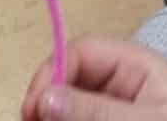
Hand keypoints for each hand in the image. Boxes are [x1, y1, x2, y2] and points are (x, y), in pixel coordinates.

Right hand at [21, 38, 166, 120]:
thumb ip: (98, 112)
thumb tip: (44, 98)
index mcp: (135, 66)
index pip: (82, 53)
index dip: (51, 74)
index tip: (32, 109)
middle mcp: (120, 87)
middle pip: (67, 86)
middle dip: (46, 107)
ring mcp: (112, 112)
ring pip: (68, 112)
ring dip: (53, 119)